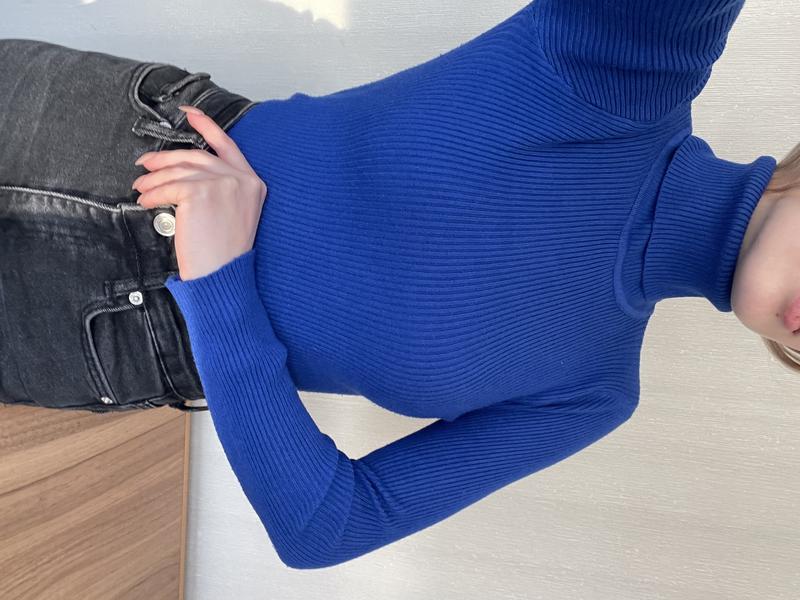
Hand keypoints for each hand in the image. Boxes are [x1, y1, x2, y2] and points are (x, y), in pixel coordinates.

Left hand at [131, 105, 267, 280]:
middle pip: (196, 156)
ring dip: (154, 179)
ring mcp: (222, 183)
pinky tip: (145, 201)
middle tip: (145, 163)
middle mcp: (241, 179)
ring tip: (141, 188)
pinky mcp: (200, 193)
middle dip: (165, 158)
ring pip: (179, 171)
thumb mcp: (233, 213)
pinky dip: (152, 194)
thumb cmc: (224, 253)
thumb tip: (180, 169)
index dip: (206, 125)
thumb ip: (218, 187)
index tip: (188, 113)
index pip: (227, 145)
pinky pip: (168, 187)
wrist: (223, 275)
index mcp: (253, 182)